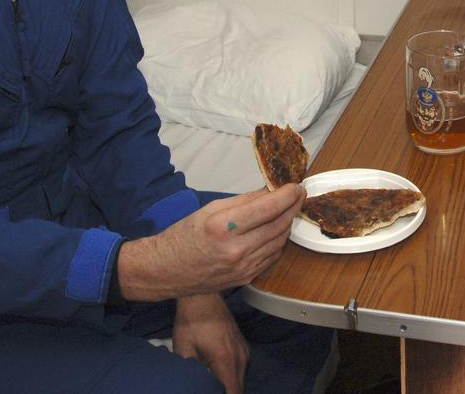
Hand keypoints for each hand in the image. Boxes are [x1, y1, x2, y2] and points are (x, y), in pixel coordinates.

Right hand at [116, 185, 304, 301]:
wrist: (166, 271)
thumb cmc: (184, 236)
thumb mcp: (210, 208)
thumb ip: (244, 200)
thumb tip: (270, 190)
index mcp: (223, 227)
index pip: (268, 208)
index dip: (287, 195)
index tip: (296, 186)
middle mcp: (236, 250)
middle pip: (279, 225)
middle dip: (293, 207)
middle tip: (298, 194)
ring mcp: (243, 267)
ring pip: (279, 241)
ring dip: (288, 223)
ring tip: (289, 209)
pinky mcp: (246, 278)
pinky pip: (271, 256)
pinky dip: (278, 240)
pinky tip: (277, 229)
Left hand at [173, 293, 249, 393]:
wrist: (203, 296)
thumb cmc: (191, 321)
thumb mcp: (183, 350)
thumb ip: (190, 374)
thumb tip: (191, 385)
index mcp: (225, 360)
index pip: (233, 393)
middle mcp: (240, 357)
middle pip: (238, 389)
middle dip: (225, 393)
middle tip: (208, 389)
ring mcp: (244, 351)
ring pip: (240, 380)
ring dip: (228, 385)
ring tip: (211, 383)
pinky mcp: (243, 346)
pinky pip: (241, 369)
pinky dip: (231, 376)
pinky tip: (216, 372)